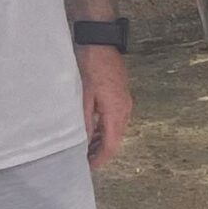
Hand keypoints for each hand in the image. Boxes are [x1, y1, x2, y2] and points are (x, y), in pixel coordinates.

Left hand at [78, 45, 133, 169]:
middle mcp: (125, 109)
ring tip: (87, 148)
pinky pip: (116, 118)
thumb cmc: (90, 66)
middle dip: (102, 152)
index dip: (100, 158)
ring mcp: (125, 101)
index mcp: (116, 111)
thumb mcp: (83, 96)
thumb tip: (83, 142)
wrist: (100, 41)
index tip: (89, 167)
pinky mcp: (121, 95)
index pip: (111, 145)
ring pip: (116, 129)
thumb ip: (84, 121)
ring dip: (103, 140)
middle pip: (116, 139)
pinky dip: (106, 128)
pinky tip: (94, 129)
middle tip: (85, 160)